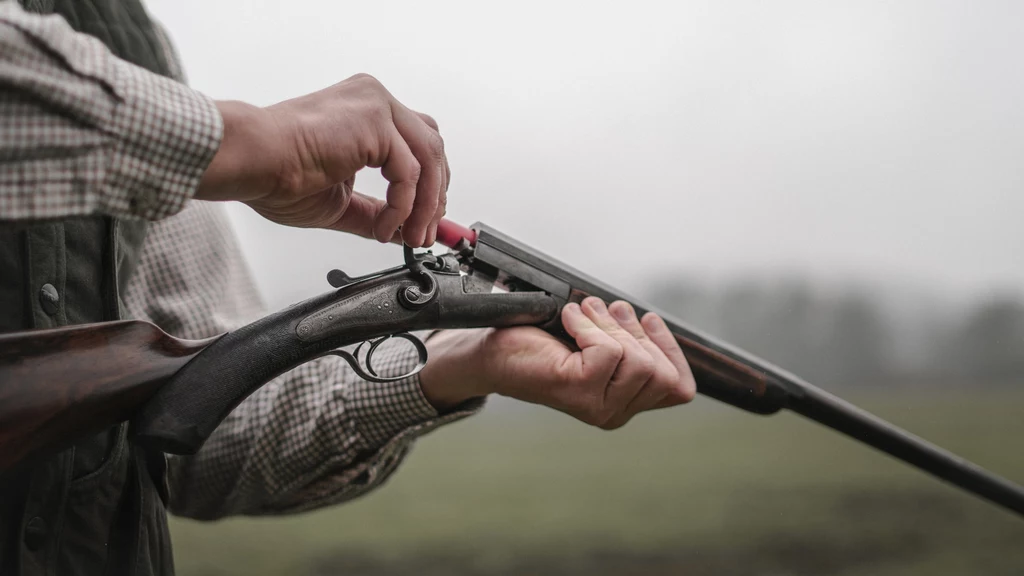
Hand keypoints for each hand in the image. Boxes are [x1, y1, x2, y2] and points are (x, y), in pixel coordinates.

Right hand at [198, 74, 448, 246]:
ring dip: (425, 206)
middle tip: (425, 234)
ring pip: (429, 159)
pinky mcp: (376, 121)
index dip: (429, 185)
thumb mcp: (340, 200)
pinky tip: (385, 228)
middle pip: (432, 148)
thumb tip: (399, 230)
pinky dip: (403, 207)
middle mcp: (374, 100)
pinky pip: (409, 172)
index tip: (426, 222)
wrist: (252, 162)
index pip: (418, 143)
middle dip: (434, 197)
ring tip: (411, 237)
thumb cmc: (276, 174)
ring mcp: (377, 106)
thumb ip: (373, 211)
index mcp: (365, 111)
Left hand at [419, 297, 696, 428]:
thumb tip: (650, 320)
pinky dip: (590, 324)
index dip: (670, 349)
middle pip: (662, 372)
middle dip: (637, 331)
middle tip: (607, 309)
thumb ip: (626, 343)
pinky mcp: (577, 389)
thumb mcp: (596, 344)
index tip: (647, 319)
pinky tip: (569, 319)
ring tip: (586, 312)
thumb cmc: (541, 345)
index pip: (678, 389)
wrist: (493, 354)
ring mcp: (596, 406)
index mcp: (622, 406)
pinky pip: (608, 350)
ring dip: (611, 325)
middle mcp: (612, 414)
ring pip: (638, 360)